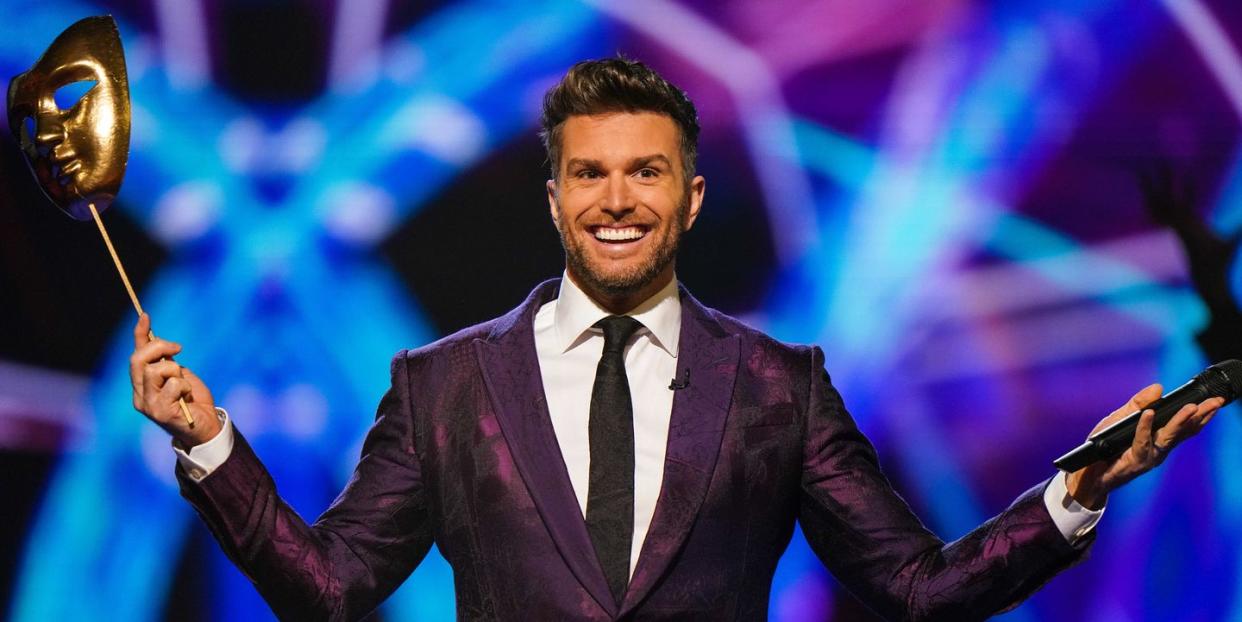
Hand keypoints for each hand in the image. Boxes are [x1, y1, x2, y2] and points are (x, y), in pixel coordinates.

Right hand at [129, 313, 220, 446]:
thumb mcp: (180, 374)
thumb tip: (161, 342)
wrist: (206, 426)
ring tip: (184, 384)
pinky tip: (187, 397)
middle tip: (178, 348)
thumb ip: (167, 361)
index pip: (135, 355)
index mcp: (141, 385)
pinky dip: (184, 385)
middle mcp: (139, 395)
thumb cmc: (193, 400)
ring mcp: (148, 405)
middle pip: (138, 360)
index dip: (140, 334)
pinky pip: (172, 384)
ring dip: (175, 370)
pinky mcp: (160, 412)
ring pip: (154, 370)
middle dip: (160, 347)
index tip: (145, 316)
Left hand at [1066, 383, 1224, 508]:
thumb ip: (1138, 403)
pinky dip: (1144, 427)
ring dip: (1180, 421)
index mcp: (1160, 437)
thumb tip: (1158, 387)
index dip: (1202, 413)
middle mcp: (1160, 448)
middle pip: (1185, 430)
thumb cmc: (1105, 446)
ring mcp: (1150, 456)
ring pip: (1169, 437)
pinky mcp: (1135, 462)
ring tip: (1191, 408)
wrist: (1087, 472)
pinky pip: (1141, 442)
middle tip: (1215, 402)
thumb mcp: (1121, 418)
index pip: (1186, 425)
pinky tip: (1148, 414)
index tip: (1216, 400)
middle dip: (1201, 416)